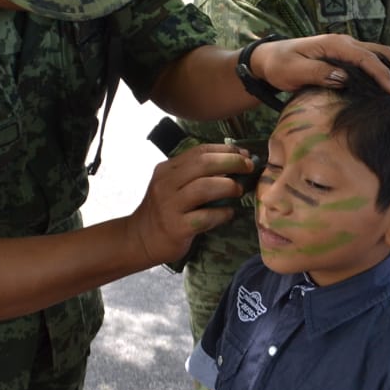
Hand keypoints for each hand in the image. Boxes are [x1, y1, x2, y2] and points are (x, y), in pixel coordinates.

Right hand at [125, 144, 254, 265]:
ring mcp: (170, 206)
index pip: (199, 151)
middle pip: (203, 164)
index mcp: (167, 169)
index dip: (226, 150)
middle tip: (249, 167)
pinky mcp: (177, 228)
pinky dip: (222, 213)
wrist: (140, 239)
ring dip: (228, 186)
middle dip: (232, 162)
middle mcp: (166, 184)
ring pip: (204, 187)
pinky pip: (206, 217)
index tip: (244, 153)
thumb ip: (195, 173)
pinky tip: (229, 213)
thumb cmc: (164, 210)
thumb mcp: (172, 184)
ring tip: (240, 190)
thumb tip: (234, 160)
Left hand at [249, 34, 389, 95]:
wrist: (269, 58)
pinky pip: (375, 59)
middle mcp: (346, 42)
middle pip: (383, 52)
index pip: (366, 58)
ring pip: (383, 54)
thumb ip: (318, 74)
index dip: (382, 75)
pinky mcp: (348, 56)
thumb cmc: (280, 65)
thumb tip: (344, 78)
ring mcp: (348, 48)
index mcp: (335, 44)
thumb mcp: (293, 72)